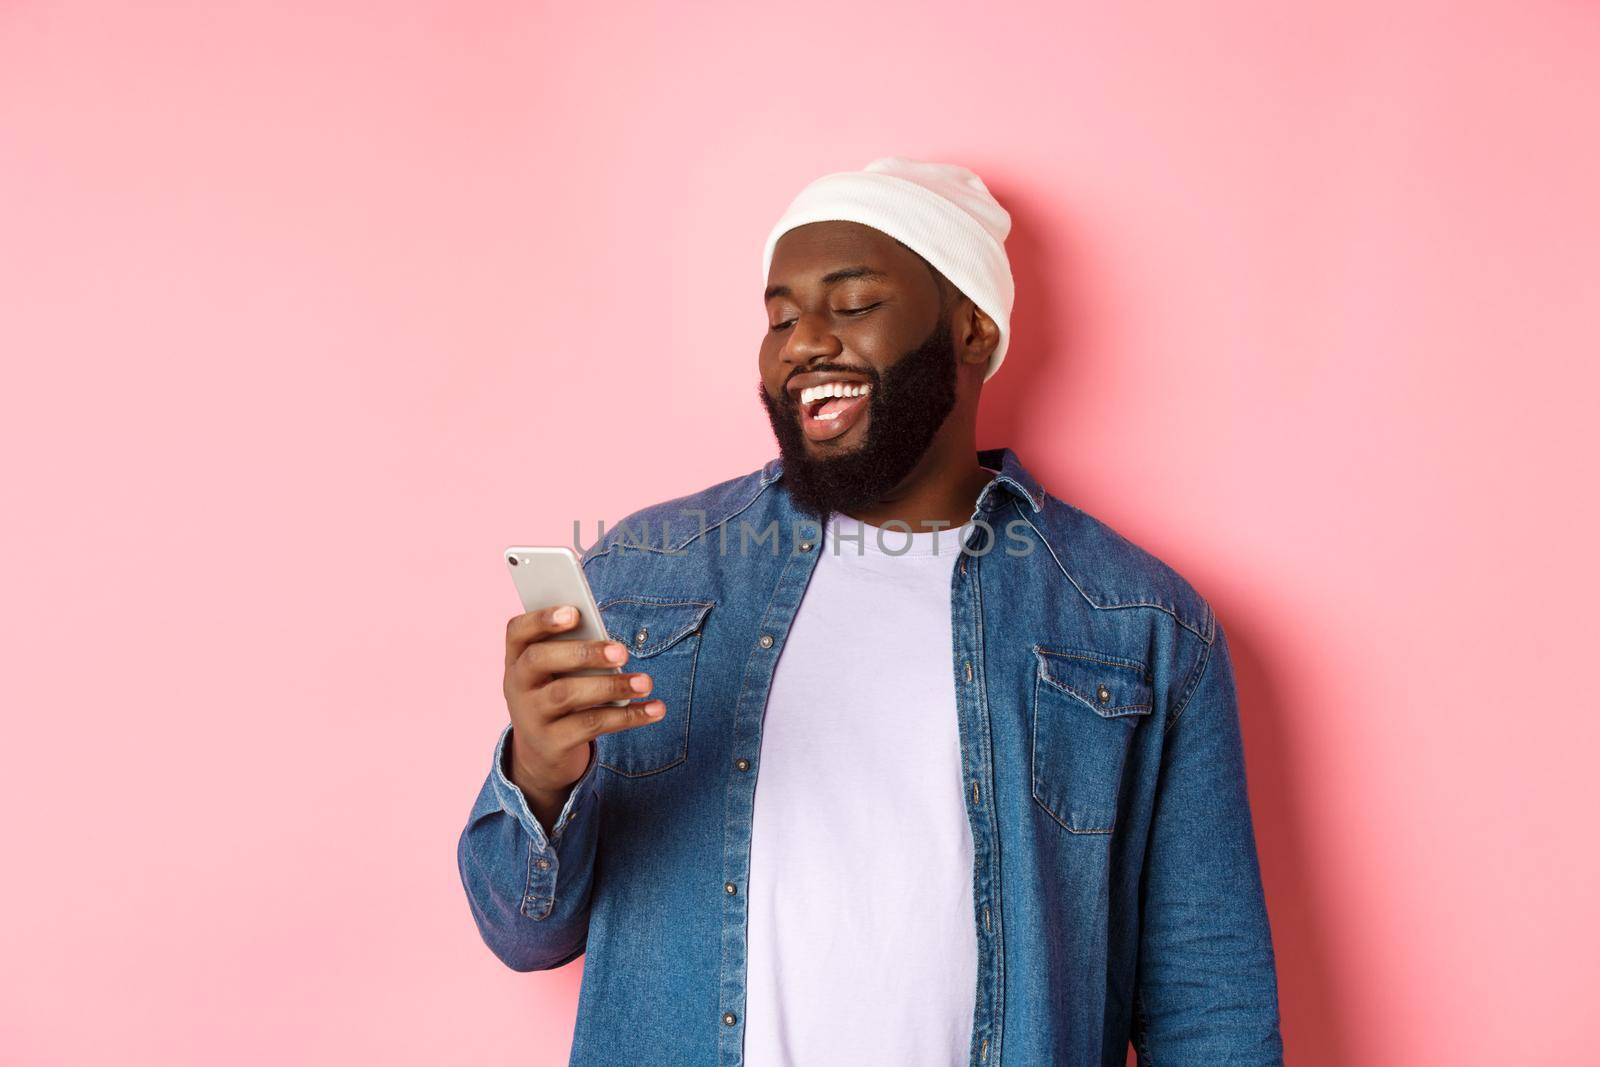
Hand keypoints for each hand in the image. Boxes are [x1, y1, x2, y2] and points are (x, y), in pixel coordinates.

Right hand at [501, 605, 662, 828]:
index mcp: (517, 658)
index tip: (574, 612)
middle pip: (540, 660)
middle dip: (583, 652)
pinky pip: (590, 726)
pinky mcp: (551, 743)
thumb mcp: (557, 673)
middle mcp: (517, 685)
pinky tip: (654, 709)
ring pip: (566, 694)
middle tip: (622, 652)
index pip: (517, 630)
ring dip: (611, 686)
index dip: (542, 619)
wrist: (542, 753)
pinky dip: (627, 717)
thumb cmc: (558, 694)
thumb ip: (575, 653)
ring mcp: (530, 716)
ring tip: (645, 682)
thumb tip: (612, 646)